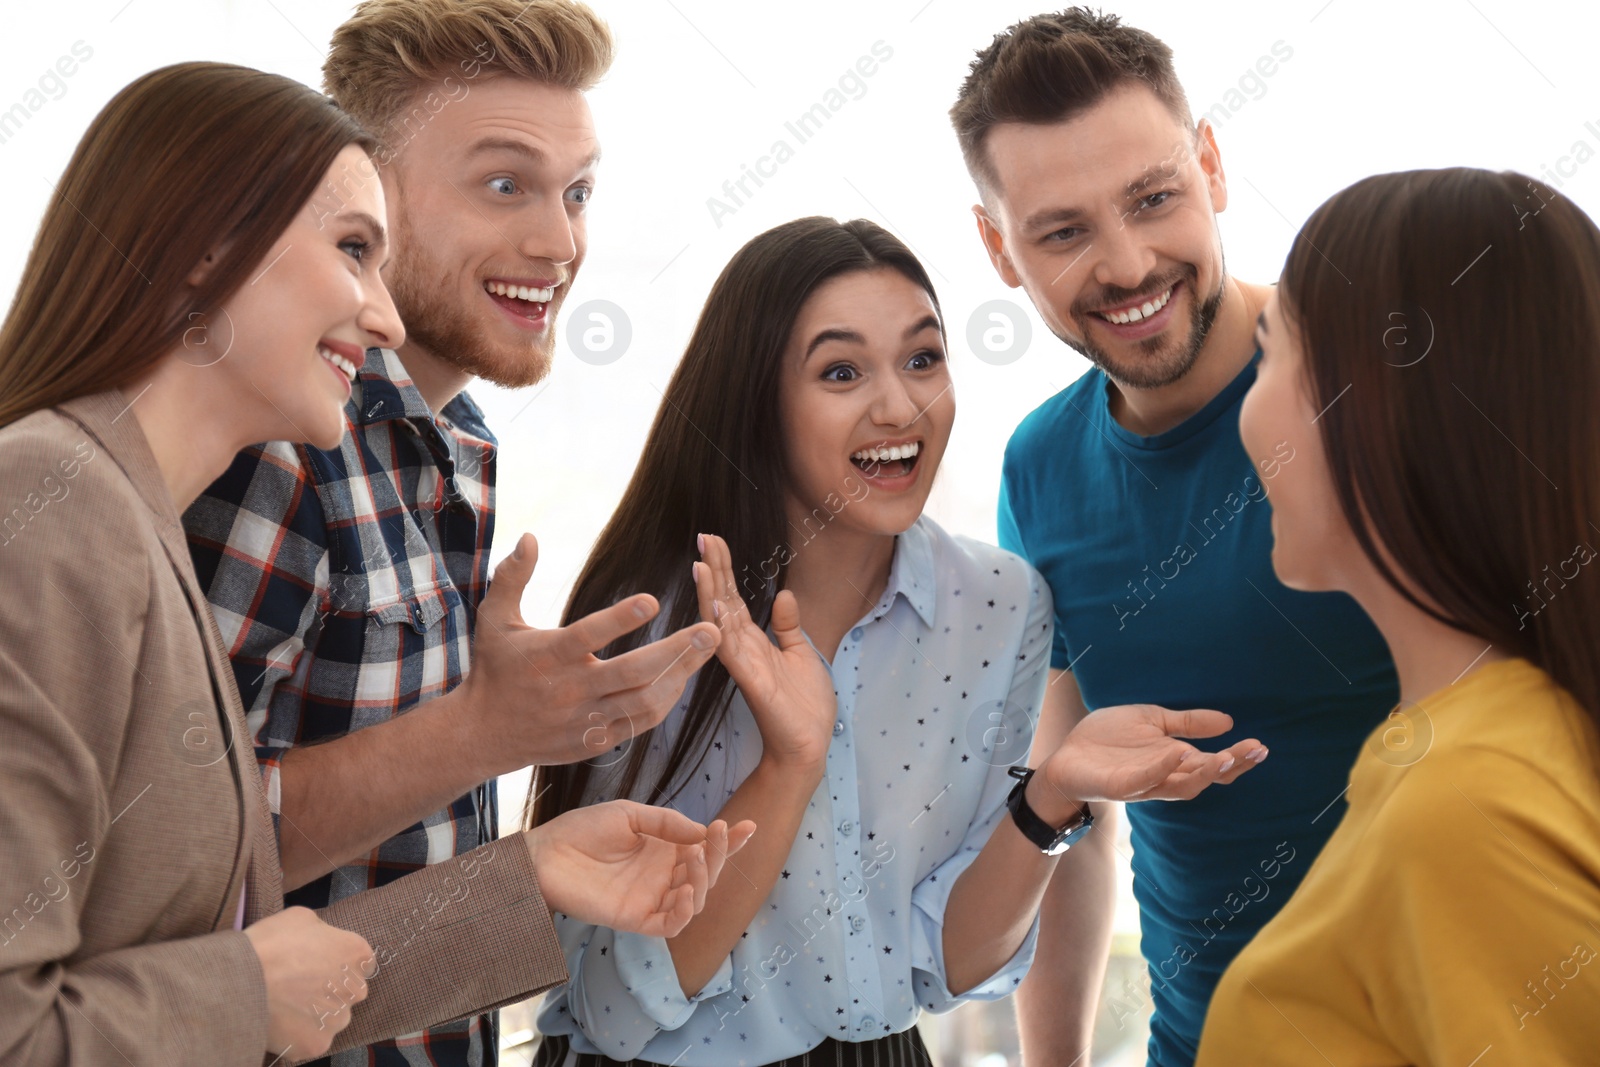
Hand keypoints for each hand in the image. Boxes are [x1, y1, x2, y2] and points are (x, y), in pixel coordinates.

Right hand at [244, 906, 375, 1058]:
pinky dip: (298, 1035)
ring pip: (331, 1019)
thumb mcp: (302, 918)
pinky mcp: (318, 1044)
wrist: (241, 981)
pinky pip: (311, 1039)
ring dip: (316, 1014)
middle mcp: (356, 989)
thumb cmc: (271, 943)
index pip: (361, 962)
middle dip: (330, 990)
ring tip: (285, 1005)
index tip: (318, 966)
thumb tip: (323, 941)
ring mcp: (337, 1020)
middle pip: (348, 992)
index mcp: (357, 954)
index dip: (339, 963)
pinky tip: (279, 1023)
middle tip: (298, 987)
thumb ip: (323, 932)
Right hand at [460, 533, 721, 769]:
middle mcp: (570, 689)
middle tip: (711, 629)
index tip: (653, 599)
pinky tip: (681, 679)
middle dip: (676, 652)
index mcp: (549, 655)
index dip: (619, 618)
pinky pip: (637, 724)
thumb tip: (529, 536)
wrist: (481, 734)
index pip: (588, 635)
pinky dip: (663, 703)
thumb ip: (512, 578)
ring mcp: (584, 719)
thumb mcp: (493, 619)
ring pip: (642, 702)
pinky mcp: (593, 741)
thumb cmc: (493, 669)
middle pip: (632, 672)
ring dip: (680, 676)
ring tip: (706, 650)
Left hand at [527, 801, 756, 937]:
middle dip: (716, 855)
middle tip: (714, 835)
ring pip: (694, 900)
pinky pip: (670, 924)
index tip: (749, 826)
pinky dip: (684, 912)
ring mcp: (651, 899)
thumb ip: (666, 823)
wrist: (545, 853)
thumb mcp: (629, 814)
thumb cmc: (583, 830)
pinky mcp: (635, 919)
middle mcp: (662, 876)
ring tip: (694, 858)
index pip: (704, 848)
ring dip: (703, 880)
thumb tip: (700, 833)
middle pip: (705, 873)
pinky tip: (686, 893)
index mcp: (664, 849)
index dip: (728, 842)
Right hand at [692, 533, 836, 769]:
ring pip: (720, 623)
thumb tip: (783, 595)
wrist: (809, 744)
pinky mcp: (751, 681)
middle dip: (714, 569)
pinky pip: (731, 651)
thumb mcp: (801, 653)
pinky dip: (721, 628)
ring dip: (710, 593)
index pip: (734, 598)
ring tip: (700, 563)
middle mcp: (743, 648)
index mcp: (754, 640)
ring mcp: (744, 664)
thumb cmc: (804, 704)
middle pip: (722, 602)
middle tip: (703, 537)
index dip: (724, 569)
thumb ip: (788, 626)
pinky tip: (714, 606)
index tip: (714, 539)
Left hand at [1033, 705, 1266, 818]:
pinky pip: (1143, 781)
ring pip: (1181, 786)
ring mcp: (1142, 784)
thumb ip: (1187, 724)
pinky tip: (1175, 753)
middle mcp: (1164, 776)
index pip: (1213, 765)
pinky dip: (1160, 768)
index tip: (1260, 746)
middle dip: (1230, 766)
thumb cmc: (1108, 740)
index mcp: (1174, 760)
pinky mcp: (1119, 786)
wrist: (1066, 755)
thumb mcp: (1152, 721)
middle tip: (1253, 751)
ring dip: (1204, 772)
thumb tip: (1228, 721)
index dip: (1238, 759)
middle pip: (1204, 778)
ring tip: (1225, 756)